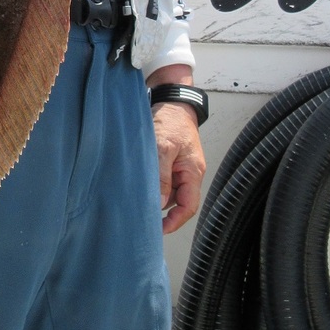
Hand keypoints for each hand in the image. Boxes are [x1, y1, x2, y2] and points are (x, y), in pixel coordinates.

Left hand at [151, 100, 204, 232]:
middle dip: (161, 211)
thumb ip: (162, 175)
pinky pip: (162, 179)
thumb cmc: (172, 119)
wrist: (171, 99)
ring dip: (155, 195)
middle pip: (177, 202)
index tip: (159, 230)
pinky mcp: (169, 161)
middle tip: (141, 216)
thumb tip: (160, 202)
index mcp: (193, 172)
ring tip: (136, 199)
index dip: (175, 222)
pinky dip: (152, 183)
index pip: (188, 206)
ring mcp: (179, 168)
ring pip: (167, 191)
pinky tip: (139, 183)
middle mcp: (188, 173)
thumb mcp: (164, 146)